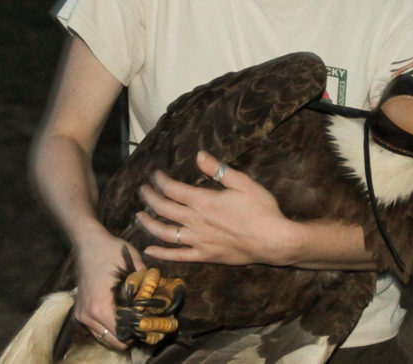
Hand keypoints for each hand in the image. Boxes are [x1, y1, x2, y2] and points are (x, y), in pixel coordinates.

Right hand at [73, 225, 144, 349]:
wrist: (88, 241)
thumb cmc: (110, 250)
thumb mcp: (134, 263)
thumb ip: (147, 282)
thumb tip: (161, 296)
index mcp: (101, 306)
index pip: (122, 335)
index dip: (139, 332)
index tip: (151, 325)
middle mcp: (88, 315)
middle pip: (113, 341)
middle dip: (130, 336)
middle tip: (145, 326)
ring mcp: (81, 314)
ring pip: (104, 337)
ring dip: (119, 333)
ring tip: (135, 322)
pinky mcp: (79, 311)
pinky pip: (96, 329)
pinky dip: (109, 328)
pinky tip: (121, 317)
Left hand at [136, 150, 292, 265]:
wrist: (274, 241)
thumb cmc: (261, 209)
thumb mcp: (242, 182)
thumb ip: (218, 169)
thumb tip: (199, 155)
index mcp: (203, 201)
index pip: (172, 189)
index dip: (160, 180)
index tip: (155, 174)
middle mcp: (195, 222)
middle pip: (163, 209)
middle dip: (149, 197)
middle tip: (142, 190)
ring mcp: (198, 241)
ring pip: (164, 233)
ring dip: (148, 223)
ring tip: (138, 216)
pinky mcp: (205, 256)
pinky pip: (177, 256)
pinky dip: (161, 253)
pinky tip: (149, 250)